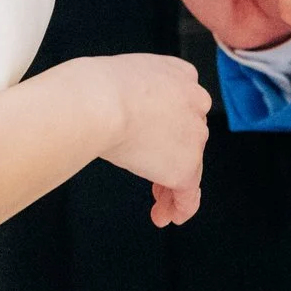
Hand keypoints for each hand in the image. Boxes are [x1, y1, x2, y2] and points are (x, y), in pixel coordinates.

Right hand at [83, 53, 211, 226]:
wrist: (100, 100)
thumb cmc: (96, 86)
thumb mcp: (121, 78)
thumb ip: (133, 94)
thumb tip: (119, 112)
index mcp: (179, 74)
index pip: (184, 105)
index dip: (170, 128)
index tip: (159, 141)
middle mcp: (194, 101)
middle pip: (188, 137)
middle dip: (170, 158)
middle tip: (154, 178)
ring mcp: (194, 134)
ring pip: (188, 165)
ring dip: (171, 187)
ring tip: (158, 205)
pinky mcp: (186, 166)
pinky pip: (188, 193)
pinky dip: (180, 207)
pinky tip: (167, 215)